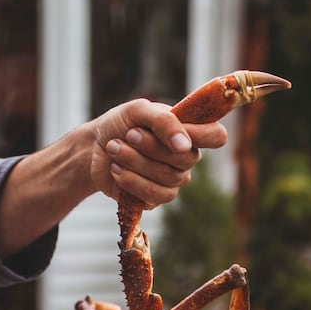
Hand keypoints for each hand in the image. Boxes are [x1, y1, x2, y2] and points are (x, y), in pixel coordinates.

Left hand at [89, 99, 227, 209]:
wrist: (93, 148)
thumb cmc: (120, 124)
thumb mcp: (139, 111)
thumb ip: (163, 121)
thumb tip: (184, 145)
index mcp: (187, 131)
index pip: (216, 136)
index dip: (205, 135)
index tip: (180, 131)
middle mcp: (185, 158)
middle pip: (186, 158)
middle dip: (152, 146)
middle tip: (128, 134)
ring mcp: (172, 180)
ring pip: (167, 178)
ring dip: (136, 161)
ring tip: (114, 148)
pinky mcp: (155, 199)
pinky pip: (154, 196)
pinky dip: (131, 181)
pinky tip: (116, 169)